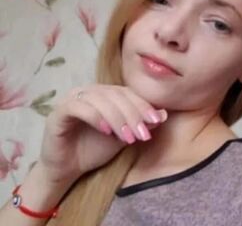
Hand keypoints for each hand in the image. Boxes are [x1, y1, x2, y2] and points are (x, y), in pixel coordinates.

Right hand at [37, 84, 167, 184]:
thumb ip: (140, 124)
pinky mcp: (58, 111)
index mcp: (105, 93)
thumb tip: (163, 114)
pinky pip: (79, 107)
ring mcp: (72, 98)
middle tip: (143, 134)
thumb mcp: (124, 137)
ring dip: (118, 118)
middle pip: (116, 94)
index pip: (127, 92)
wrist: (68, 169)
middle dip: (133, 114)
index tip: (157, 121)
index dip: (143, 105)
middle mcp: (89, 91)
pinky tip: (107, 131)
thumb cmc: (95, 149)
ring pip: (100, 99)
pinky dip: (96, 117)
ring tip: (128, 137)